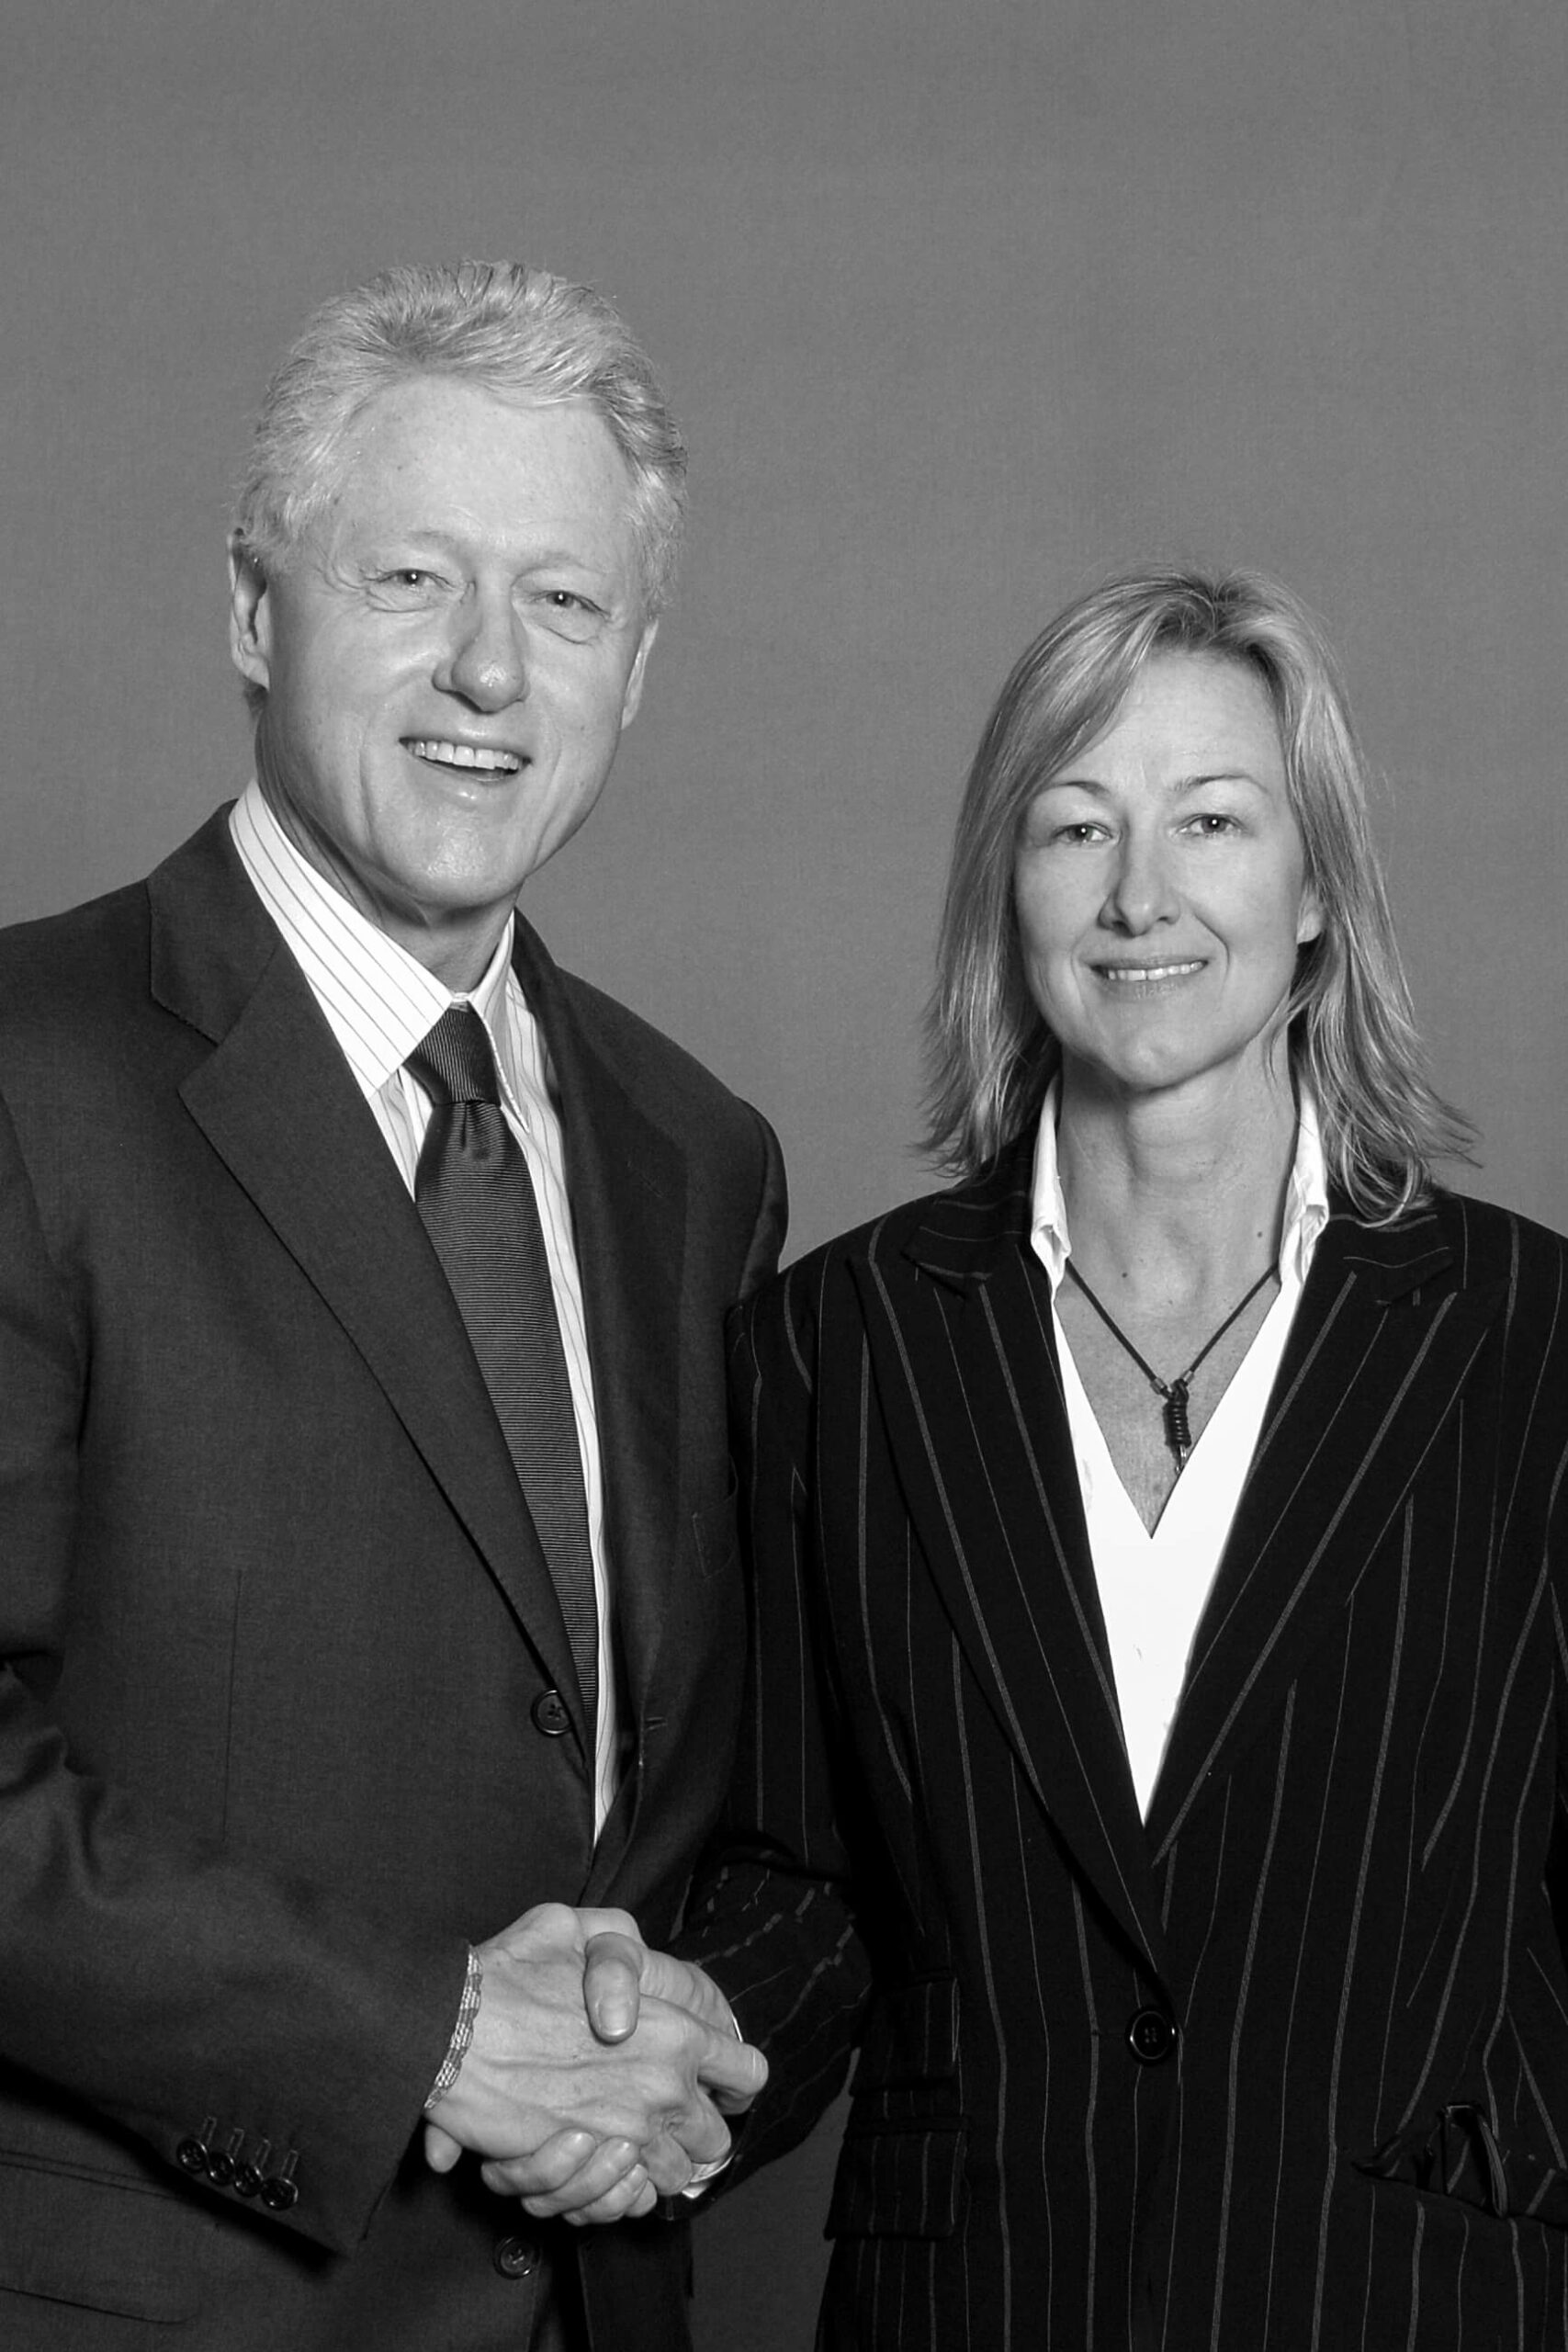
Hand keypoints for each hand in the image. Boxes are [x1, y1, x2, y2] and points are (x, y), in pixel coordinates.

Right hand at [420, 1905, 762, 2219]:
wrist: (447, 2032)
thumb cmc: (506, 1974)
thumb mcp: (565, 1926)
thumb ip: (611, 1950)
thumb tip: (624, 2001)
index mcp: (675, 2034)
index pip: (744, 2072)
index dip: (734, 2077)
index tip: (719, 2082)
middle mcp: (660, 2090)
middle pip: (713, 2139)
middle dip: (696, 2131)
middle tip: (665, 2115)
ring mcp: (623, 2135)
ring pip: (669, 2177)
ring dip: (652, 2164)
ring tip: (620, 2139)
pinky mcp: (581, 2170)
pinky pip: (621, 2201)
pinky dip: (613, 2192)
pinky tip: (591, 2161)